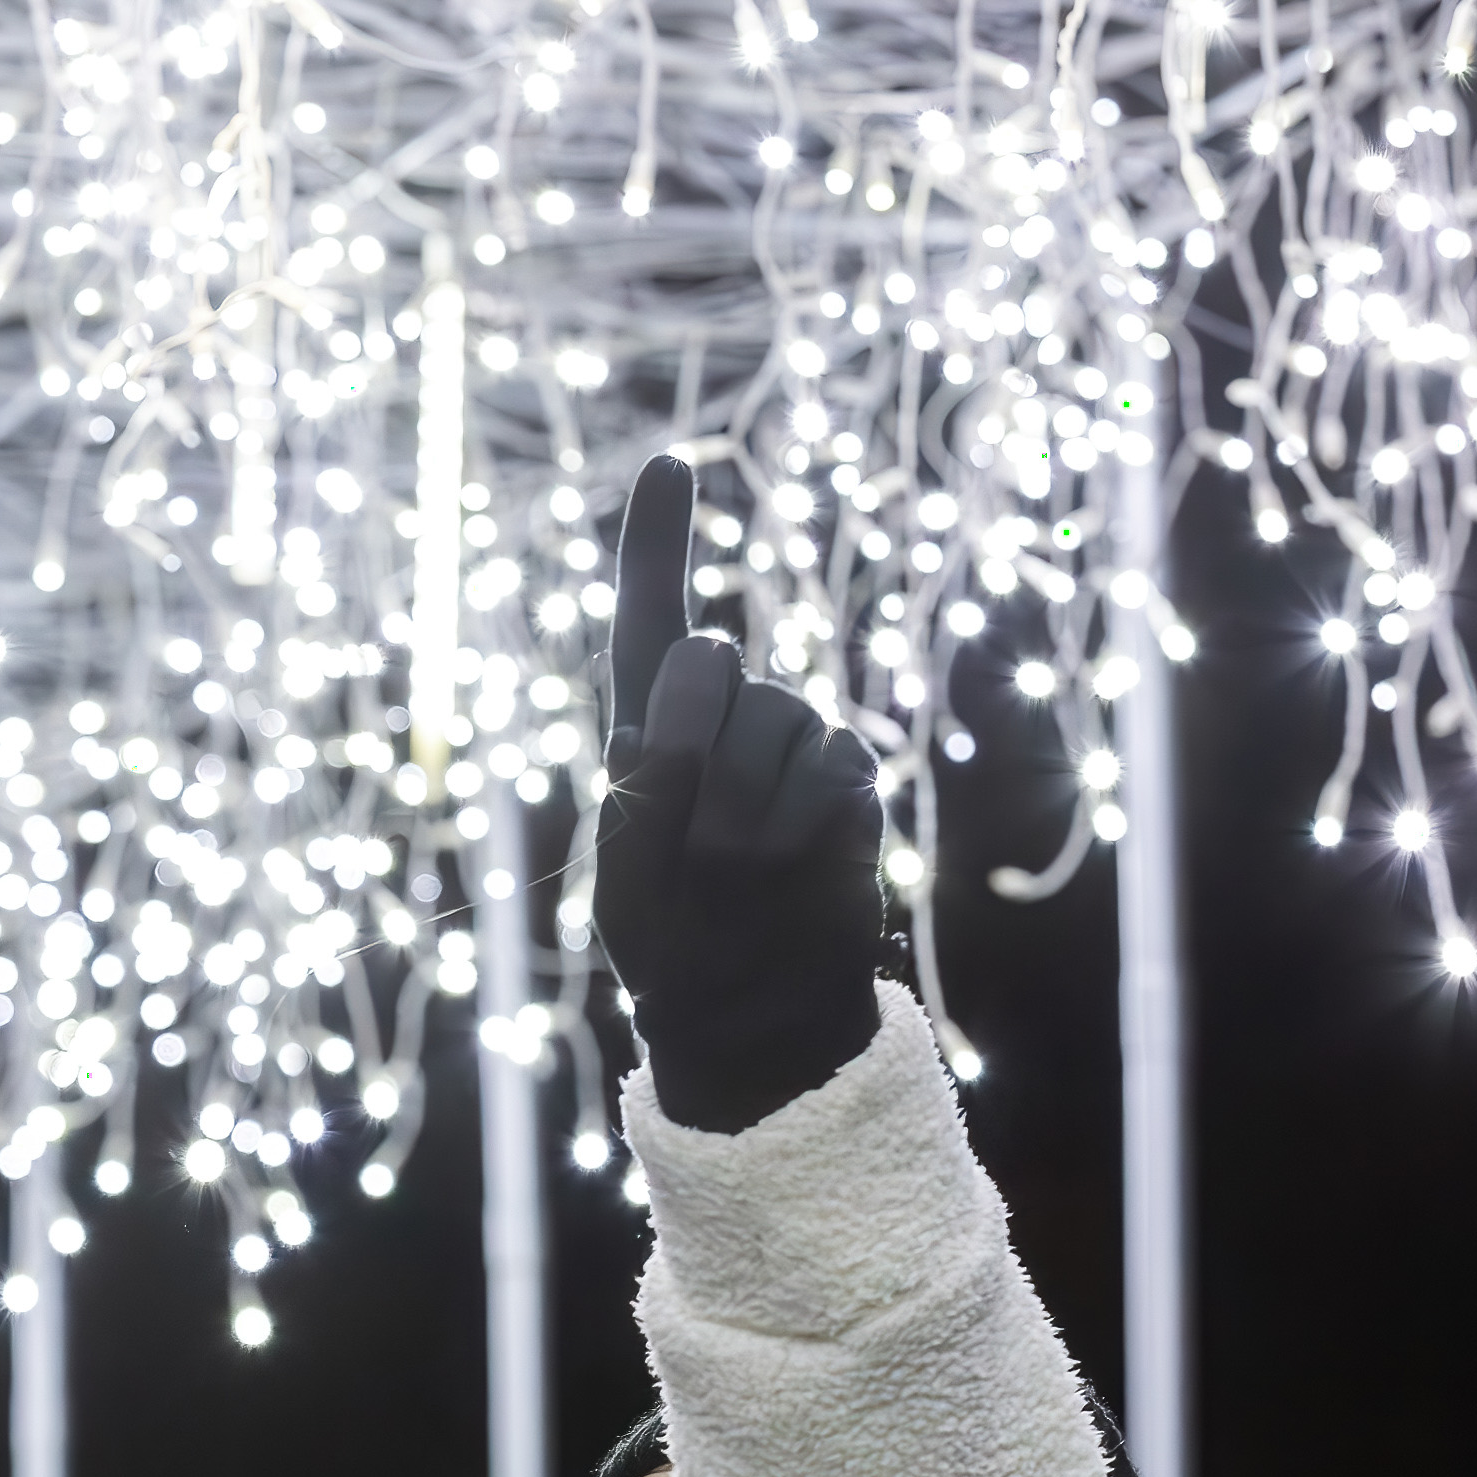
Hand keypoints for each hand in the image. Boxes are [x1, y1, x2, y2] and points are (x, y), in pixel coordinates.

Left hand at [591, 455, 887, 1133]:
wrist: (751, 1013)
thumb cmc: (672, 946)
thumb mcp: (627, 878)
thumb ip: (648, 777)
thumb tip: (701, 665)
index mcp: (651, 727)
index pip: (651, 620)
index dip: (659, 542)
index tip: (672, 463)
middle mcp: (728, 715)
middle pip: (709, 673)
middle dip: (692, 758)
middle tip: (692, 851)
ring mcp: (795, 740)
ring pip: (772, 728)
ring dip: (746, 817)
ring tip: (738, 882)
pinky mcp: (849, 778)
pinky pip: (828, 778)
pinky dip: (804, 836)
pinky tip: (796, 875)